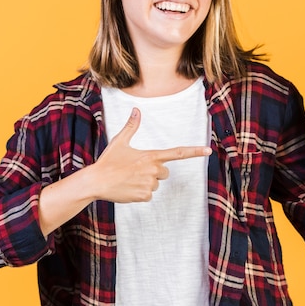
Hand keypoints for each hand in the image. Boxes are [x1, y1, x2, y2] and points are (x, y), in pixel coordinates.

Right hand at [91, 107, 211, 202]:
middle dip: (154, 172)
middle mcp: (153, 170)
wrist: (96, 181)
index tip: (208, 150)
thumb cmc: (108, 161)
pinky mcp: (144, 196)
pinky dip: (139, 193)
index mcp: (151, 155)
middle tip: (135, 170)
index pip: (178, 153)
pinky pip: (148, 195)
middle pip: (164, 172)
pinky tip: (128, 188)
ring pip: (156, 185)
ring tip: (129, 179)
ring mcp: (149, 184)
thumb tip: (136, 109)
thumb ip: (131, 126)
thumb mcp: (120, 142)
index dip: (194, 151)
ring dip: (146, 183)